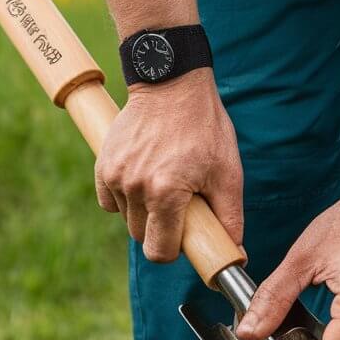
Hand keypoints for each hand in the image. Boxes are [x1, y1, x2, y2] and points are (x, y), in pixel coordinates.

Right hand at [96, 69, 243, 260]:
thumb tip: (235, 254)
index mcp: (166, 193)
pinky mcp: (104, 164)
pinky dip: (125, 198)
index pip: (159, 251)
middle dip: (160, 230)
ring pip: (126, 218)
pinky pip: (109, 200)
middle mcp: (135, 187)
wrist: (172, 84)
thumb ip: (230, 218)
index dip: (174, 250)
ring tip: (164, 184)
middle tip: (180, 206)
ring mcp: (115, 175)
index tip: (185, 237)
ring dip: (143, 212)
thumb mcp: (228, 173)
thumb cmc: (205, 128)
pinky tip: (143, 179)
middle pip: (141, 236)